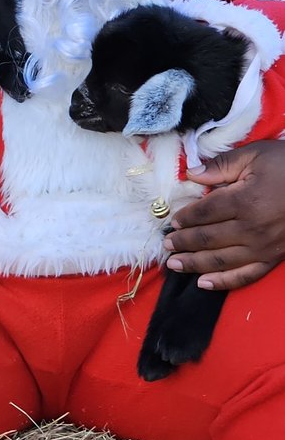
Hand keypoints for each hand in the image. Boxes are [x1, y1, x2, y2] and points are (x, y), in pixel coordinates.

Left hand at [163, 141, 284, 290]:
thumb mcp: (255, 155)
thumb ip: (220, 165)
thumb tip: (190, 173)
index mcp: (244, 200)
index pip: (205, 213)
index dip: (185, 218)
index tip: (171, 220)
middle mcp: (251, 228)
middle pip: (209, 239)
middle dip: (183, 243)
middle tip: (166, 245)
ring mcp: (264, 247)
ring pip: (221, 260)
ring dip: (195, 264)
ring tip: (174, 265)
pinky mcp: (274, 258)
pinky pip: (246, 275)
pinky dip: (223, 282)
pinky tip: (204, 284)